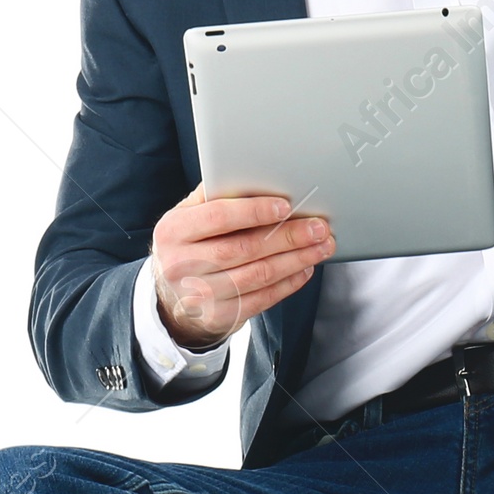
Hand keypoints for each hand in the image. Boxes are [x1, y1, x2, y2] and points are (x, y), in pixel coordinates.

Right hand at [149, 182, 334, 347]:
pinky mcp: (219, 317)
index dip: (254, 211)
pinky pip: (261, 298)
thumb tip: (256, 176)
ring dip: (295, 260)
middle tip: (318, 227)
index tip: (286, 206)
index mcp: (172, 231)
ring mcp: (199, 295)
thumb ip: (214, 197)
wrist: (173, 295)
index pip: (218, 217)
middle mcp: (180, 265)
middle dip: (287, 237)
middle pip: (243, 249)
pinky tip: (305, 268)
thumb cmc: (189, 245)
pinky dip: (288, 283)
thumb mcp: (188, 217)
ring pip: (257, 276)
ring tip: (320, 246)